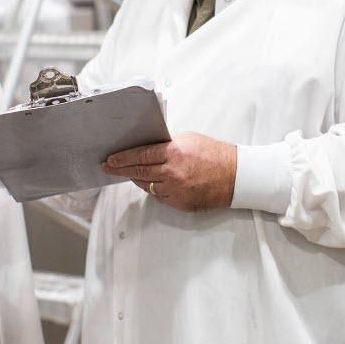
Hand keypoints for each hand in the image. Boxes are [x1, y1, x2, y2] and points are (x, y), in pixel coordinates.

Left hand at [101, 131, 236, 211]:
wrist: (235, 176)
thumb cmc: (214, 155)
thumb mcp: (188, 139)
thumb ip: (167, 145)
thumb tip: (148, 148)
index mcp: (173, 153)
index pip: (140, 155)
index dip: (122, 158)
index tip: (110, 160)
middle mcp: (172, 173)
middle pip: (139, 172)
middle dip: (121, 170)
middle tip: (109, 168)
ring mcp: (175, 191)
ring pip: (147, 185)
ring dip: (138, 179)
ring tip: (131, 173)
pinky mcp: (179, 203)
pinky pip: (160, 196)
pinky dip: (155, 188)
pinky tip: (154, 182)